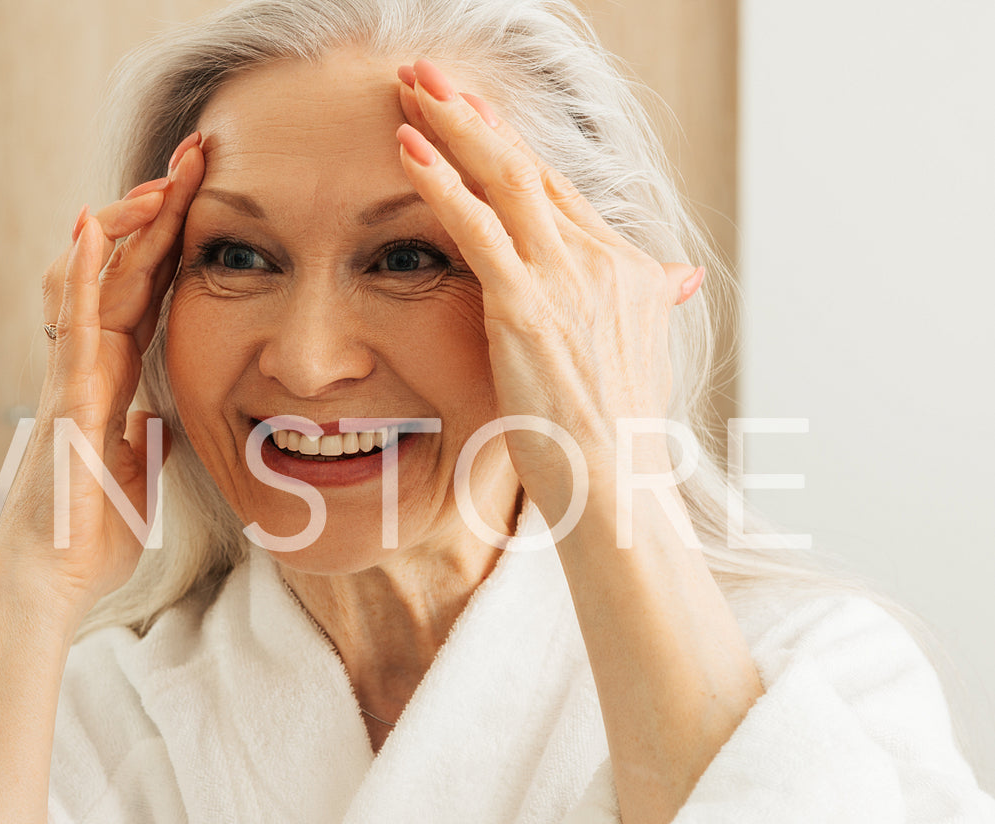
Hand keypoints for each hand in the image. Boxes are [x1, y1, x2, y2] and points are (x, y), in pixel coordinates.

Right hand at [0, 132, 205, 618]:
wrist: (50, 579)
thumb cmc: (87, 535)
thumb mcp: (138, 478)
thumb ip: (147, 442)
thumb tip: (158, 422)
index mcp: (110, 379)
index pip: (145, 291)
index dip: (171, 239)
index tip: (204, 192)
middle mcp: (88, 365)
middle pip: (124, 267)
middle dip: (158, 208)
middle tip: (196, 153)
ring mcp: (72, 375)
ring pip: (94, 277)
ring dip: (127, 223)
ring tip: (164, 177)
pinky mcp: (65, 397)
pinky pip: (73, 322)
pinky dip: (84, 272)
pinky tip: (95, 225)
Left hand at [393, 60, 704, 516]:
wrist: (617, 487)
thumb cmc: (616, 437)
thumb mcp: (643, 356)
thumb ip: (650, 303)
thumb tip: (678, 277)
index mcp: (623, 269)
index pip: (557, 188)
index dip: (507, 143)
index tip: (468, 108)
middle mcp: (599, 262)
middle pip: (528, 166)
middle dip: (473, 113)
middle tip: (426, 72)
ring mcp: (564, 282)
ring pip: (504, 179)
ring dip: (452, 125)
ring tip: (410, 86)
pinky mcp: (526, 309)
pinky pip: (477, 229)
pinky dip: (441, 183)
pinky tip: (408, 150)